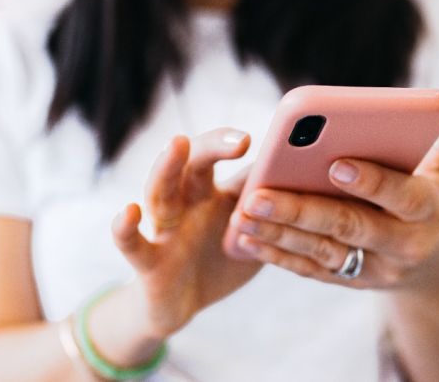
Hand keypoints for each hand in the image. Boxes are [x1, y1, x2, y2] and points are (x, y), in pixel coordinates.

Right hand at [111, 128, 261, 337]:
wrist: (180, 303)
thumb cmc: (219, 258)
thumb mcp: (254, 233)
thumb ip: (274, 208)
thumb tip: (313, 177)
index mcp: (214, 192)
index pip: (226, 158)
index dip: (245, 143)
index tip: (272, 136)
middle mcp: (187, 201)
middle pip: (193, 163)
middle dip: (213, 145)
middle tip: (240, 140)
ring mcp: (165, 228)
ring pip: (160, 192)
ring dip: (167, 167)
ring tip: (176, 143)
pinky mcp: (147, 260)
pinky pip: (132, 243)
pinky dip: (125, 227)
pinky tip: (130, 212)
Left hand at [228, 82, 438, 289]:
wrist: (437, 270)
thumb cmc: (438, 203)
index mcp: (427, 212)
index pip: (399, 196)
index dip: (371, 182)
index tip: (337, 162)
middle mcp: (400, 246)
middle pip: (349, 227)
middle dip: (303, 212)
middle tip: (259, 193)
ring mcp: (372, 269)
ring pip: (322, 252)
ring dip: (280, 234)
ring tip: (243, 211)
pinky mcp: (348, 281)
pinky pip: (310, 270)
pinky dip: (278, 256)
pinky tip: (246, 237)